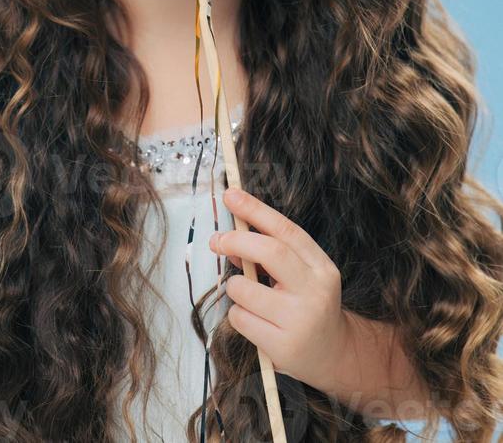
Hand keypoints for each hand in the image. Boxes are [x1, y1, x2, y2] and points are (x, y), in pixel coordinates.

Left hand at [208, 186, 350, 392]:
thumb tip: (228, 239)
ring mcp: (300, 320)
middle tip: (216, 240)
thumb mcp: (300, 276)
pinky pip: (240, 318)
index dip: (255, 209)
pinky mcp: (283, 346)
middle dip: (236, 240)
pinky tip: (254, 321)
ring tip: (246, 296)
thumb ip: (270, 256)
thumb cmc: (308, 306)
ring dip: (234, 286)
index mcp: (321, 267)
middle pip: (270, 252)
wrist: (334, 355)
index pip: (286, 230)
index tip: (230, 194)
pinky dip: (237, 315)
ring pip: (245, 288)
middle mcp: (315, 290)